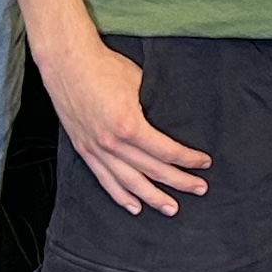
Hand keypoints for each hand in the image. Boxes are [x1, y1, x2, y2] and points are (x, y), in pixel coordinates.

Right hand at [45, 40, 211, 216]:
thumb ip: (155, 106)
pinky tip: (135, 206)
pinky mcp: (84, 150)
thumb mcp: (140, 82)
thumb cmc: (104, 67)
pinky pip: (105, 180)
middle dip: (180, 182)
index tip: (203, 163)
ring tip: (171, 208)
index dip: (188, 159)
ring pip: (130, 182)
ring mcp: (96, 149)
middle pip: (153, 171)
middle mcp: (112, 143)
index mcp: (129, 125)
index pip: (166, 151)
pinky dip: (120, 196)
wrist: (67, 63)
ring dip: (153, 198)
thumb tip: (174, 121)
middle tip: (199, 189)